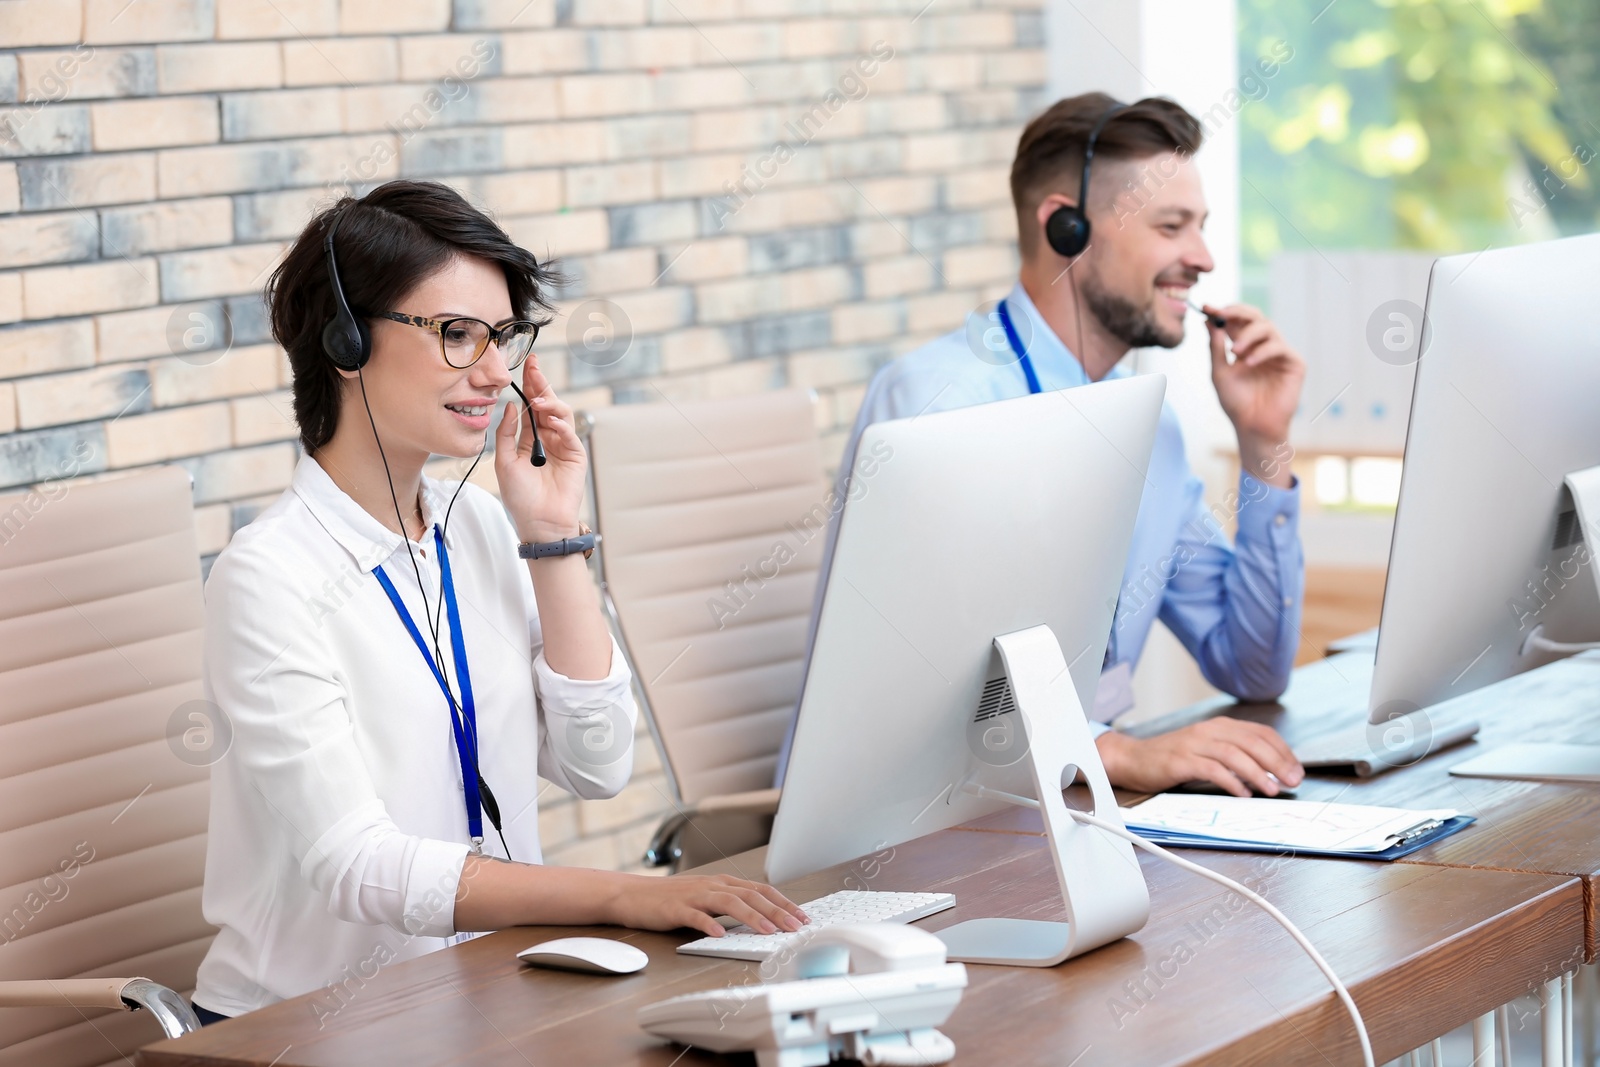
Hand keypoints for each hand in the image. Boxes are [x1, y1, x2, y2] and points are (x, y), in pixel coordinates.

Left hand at [494, 353, 586, 543]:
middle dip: (540, 385)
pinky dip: (561, 425)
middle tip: (534, 367)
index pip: (529, 408)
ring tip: (539, 400)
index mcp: (529, 439)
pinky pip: (569, 433)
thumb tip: (510, 407)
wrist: (539, 522)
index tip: (526, 366)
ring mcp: (562, 446)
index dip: (528, 387)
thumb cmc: (521, 498)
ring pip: (560, 415)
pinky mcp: (575, 455)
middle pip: (546, 405)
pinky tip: (550, 421)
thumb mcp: (504, 462)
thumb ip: (506, 434)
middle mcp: (547, 439)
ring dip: (550, 404)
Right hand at [604, 873, 809, 939]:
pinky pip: (695, 916)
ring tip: (768, 930)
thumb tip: (762, 918)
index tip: (802, 916)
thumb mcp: (706, 898)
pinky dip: (709, 924)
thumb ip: (731, 905)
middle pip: (750, 895)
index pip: (760, 890)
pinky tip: (720, 934)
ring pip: (729, 902)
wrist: (633, 894)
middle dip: (776, 911)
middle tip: (795, 926)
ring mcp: (694, 896)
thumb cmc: (671, 899)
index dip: (783, 902)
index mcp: (723, 883)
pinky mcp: (676, 908)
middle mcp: (712, 885)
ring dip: (752, 916)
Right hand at [1095, 717, 1303, 797]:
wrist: (1134, 758)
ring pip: (1234, 754)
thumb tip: (1271, 772)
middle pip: (1251, 741)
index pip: (1261, 733)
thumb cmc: (1174, 758)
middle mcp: (1209, 730)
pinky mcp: (1181, 761)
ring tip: (1272, 789)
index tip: (1296, 770)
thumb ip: (1236, 755)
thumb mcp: (1208, 750)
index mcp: (1220, 726)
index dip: (1283, 751)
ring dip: (1258, 773)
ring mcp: (1194, 744)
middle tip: (1292, 781)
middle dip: (1277, 762)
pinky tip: (1242, 793)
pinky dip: (1231, 781)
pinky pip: (1212, 769)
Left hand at [1203, 304, 1305, 486]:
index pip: (1236, 322)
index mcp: (1245, 347)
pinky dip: (1263, 351)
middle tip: (1221, 314)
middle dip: (1237, 312)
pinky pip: (1279, 347)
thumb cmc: (1236, 402)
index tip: (1206, 308)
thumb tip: (1209, 321)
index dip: (1222, 312)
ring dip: (1248, 335)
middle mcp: (1263, 346)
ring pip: (1267, 327)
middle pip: (1255, 316)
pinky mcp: (1294, 363)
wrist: (1252, 426)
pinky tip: (1249, 363)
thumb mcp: (1219, 373)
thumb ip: (1216, 348)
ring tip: (1235, 352)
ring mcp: (1279, 353)